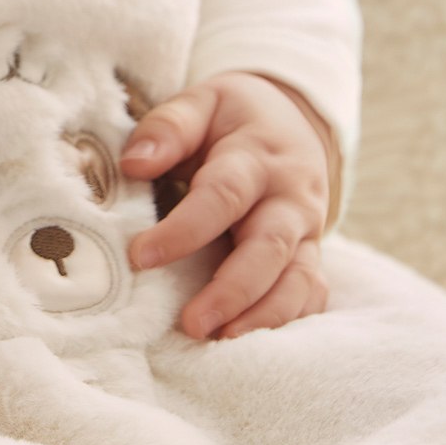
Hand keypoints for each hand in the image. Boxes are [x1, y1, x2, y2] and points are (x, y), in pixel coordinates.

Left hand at [119, 71, 333, 340]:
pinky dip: (288, 320)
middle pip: (268, 248)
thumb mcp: (203, 101)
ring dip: (262, 316)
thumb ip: (169, 127)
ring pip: (297, 279)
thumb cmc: (235, 117)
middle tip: (191, 324)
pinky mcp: (311, 255)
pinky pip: (310, 293)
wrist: (294, 119)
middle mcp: (289, 198)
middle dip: (232, 290)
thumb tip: (134, 163)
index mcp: (256, 156)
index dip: (183, 230)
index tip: (140, 256)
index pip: (222, 195)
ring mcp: (306, 231)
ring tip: (220, 341)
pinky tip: (252, 343)